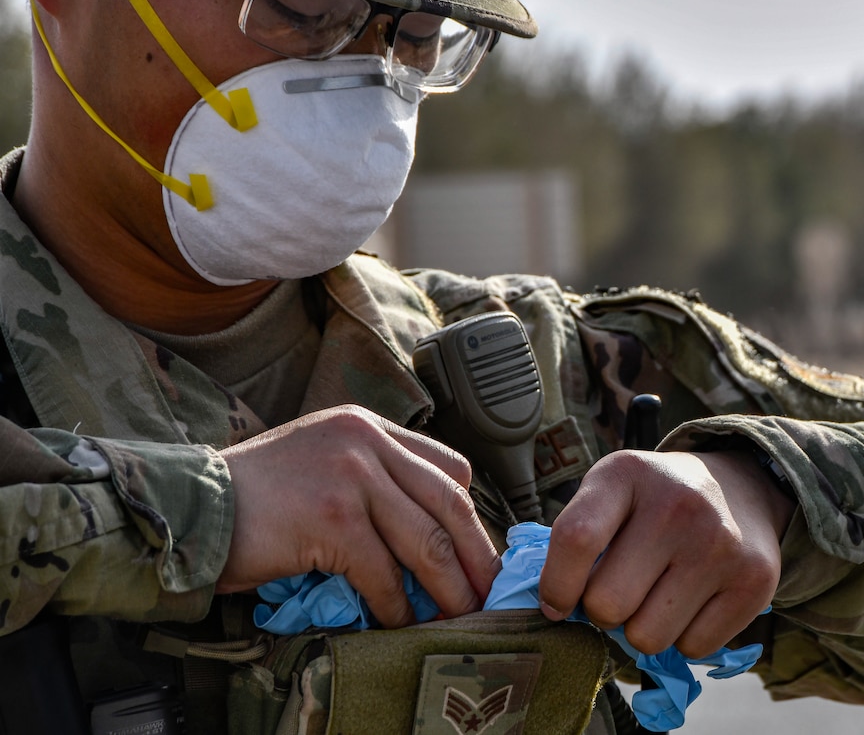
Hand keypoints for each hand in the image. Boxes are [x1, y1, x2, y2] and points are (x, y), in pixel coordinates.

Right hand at [216, 404, 499, 627]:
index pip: (447, 467)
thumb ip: (372, 479)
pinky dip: (394, 606)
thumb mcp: (322, 462)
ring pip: (426, 541)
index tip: (477, 552)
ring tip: (459, 615)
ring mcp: (351, 477)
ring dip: (448, 588)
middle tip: (488, 592)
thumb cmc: (253, 497)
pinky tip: (397, 623)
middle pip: (449, 504)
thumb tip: (428, 538)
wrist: (187, 507)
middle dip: (475, 555)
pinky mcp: (333, 519)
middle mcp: (366, 442)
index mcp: (368, 427)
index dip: (469, 515)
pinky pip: (383, 573)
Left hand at [538, 449, 795, 658]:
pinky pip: (692, 649)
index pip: (576, 539)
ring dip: (642, 629)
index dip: (557, 585)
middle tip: (622, 588)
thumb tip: (553, 611)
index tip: (557, 603)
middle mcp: (678, 504)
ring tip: (657, 594)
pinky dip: (684, 637)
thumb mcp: (611, 491)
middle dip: (604, 611)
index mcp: (627, 473)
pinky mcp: (754, 581)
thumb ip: (575, 538)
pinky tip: (692, 601)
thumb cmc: (653, 500)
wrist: (739, 487)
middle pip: (607, 604)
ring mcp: (720, 543)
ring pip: (647, 638)